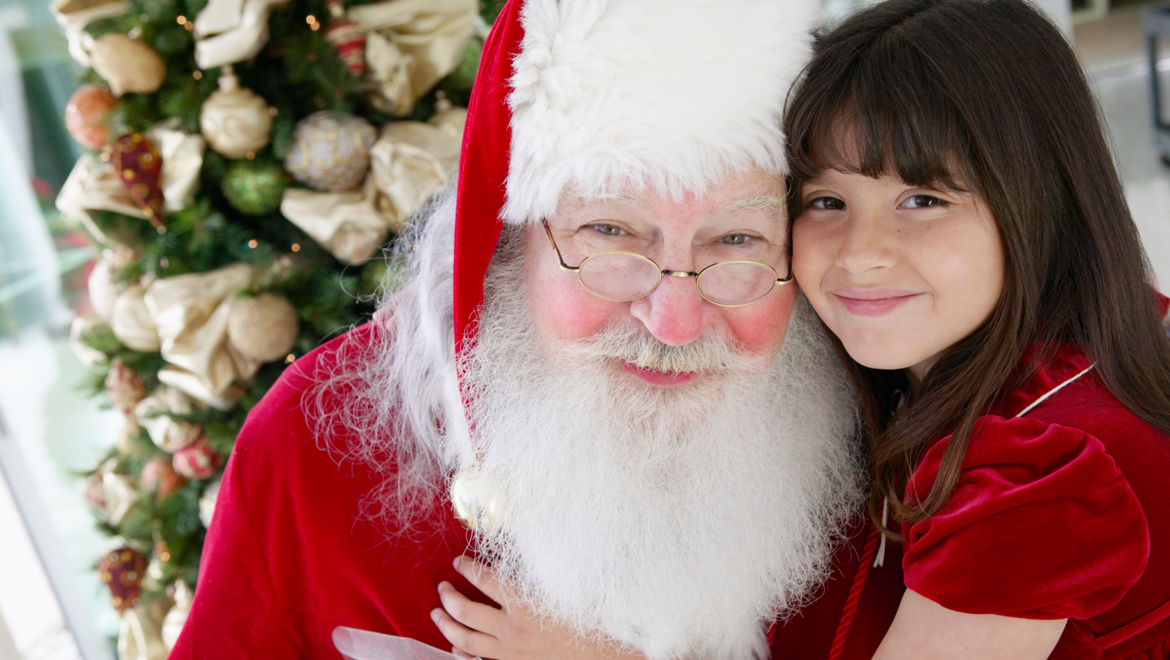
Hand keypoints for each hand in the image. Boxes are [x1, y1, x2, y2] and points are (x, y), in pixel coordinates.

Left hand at [431, 555, 644, 659]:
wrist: (608, 656)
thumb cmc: (593, 621)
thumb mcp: (567, 588)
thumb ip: (540, 574)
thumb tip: (521, 557)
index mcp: (525, 602)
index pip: (485, 579)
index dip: (468, 569)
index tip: (459, 562)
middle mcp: (512, 627)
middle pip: (466, 611)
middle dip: (448, 598)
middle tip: (442, 588)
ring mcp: (511, 651)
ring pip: (466, 639)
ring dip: (446, 625)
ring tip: (437, 614)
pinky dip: (463, 654)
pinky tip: (456, 650)